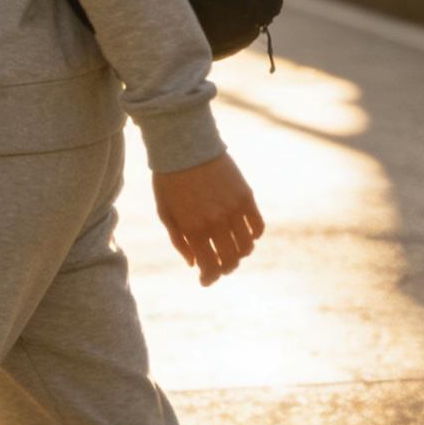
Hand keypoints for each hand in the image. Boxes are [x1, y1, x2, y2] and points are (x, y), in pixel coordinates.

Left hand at [151, 150, 263, 286]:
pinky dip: (254, 236)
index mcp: (193, 229)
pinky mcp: (246, 197)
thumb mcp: (165, 211)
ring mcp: (233, 210)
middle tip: (220, 266)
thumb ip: (178, 240)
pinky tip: (245, 235)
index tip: (206, 280)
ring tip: (232, 250)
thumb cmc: (169, 179)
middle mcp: (216, 222)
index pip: (209, 267)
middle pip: (230, 261)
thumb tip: (194, 264)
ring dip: (240, 254)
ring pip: (246, 247)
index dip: (209, 278)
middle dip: (225, 268)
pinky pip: (258, 227)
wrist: (185, 144)